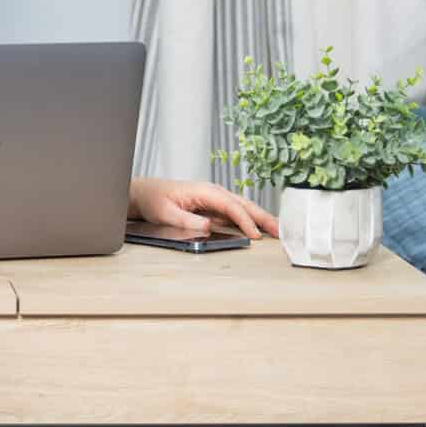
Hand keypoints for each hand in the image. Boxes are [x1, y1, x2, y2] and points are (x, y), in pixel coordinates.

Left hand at [128, 176, 278, 239]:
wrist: (145, 192)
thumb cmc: (154, 199)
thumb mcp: (166, 213)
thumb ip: (186, 220)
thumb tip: (208, 226)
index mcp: (205, 191)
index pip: (231, 206)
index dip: (245, 221)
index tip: (255, 235)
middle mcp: (213, 193)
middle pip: (244, 204)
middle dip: (263, 217)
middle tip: (280, 231)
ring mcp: (215, 199)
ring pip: (243, 208)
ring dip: (260, 218)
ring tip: (277, 230)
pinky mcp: (213, 207)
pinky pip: (236, 213)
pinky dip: (250, 220)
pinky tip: (258, 228)